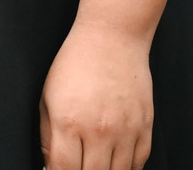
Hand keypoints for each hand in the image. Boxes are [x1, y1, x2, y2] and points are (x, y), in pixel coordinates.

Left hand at [38, 20, 152, 169]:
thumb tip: (51, 167)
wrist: (112, 36)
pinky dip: (128, 168)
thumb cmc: (77, 62)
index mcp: (69, 122)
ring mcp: (125, 127)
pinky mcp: (145, 123)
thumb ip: (48, 139)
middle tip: (80, 166)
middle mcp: (99, 128)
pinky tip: (117, 163)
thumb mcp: (48, 99)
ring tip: (98, 164)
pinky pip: (140, 160)